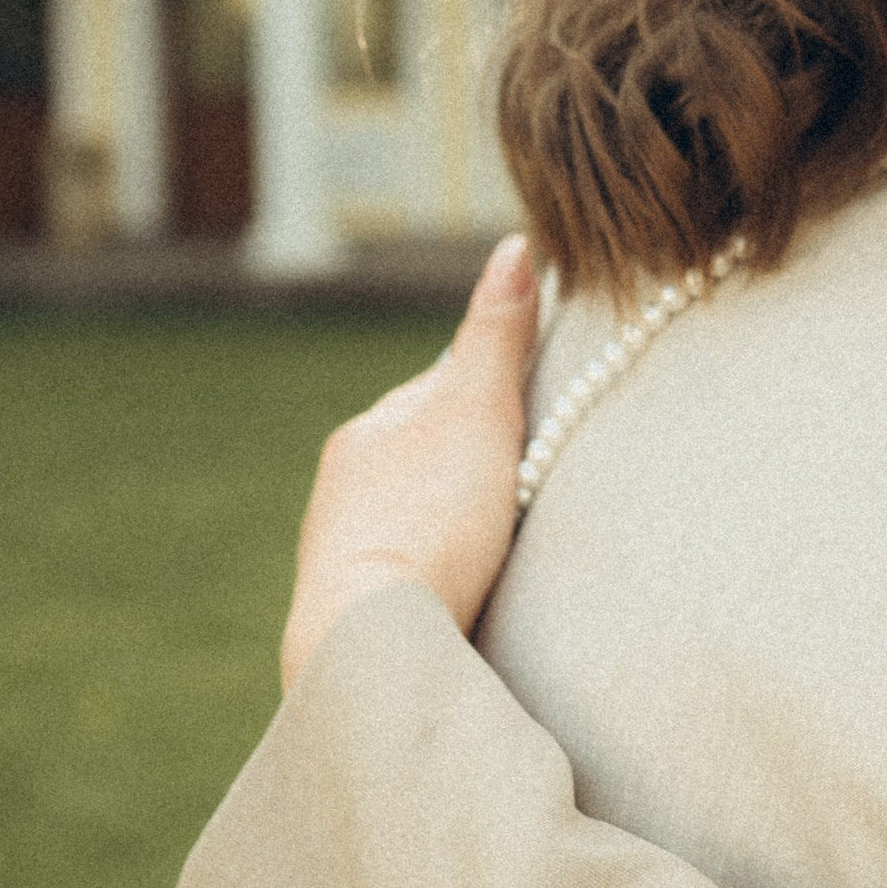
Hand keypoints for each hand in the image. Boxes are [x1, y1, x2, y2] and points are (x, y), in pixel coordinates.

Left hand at [278, 236, 540, 690]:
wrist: (369, 640)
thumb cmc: (428, 523)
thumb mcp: (476, 413)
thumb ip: (496, 337)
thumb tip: (514, 246)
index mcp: (369, 432)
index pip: (445, 390)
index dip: (500, 396)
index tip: (542, 413)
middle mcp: (345, 485)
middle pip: (430, 456)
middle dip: (476, 465)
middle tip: (532, 487)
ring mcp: (344, 549)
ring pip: (416, 517)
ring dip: (456, 523)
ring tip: (503, 547)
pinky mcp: (355, 610)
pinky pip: (409, 572)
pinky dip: (439, 572)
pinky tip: (465, 594)